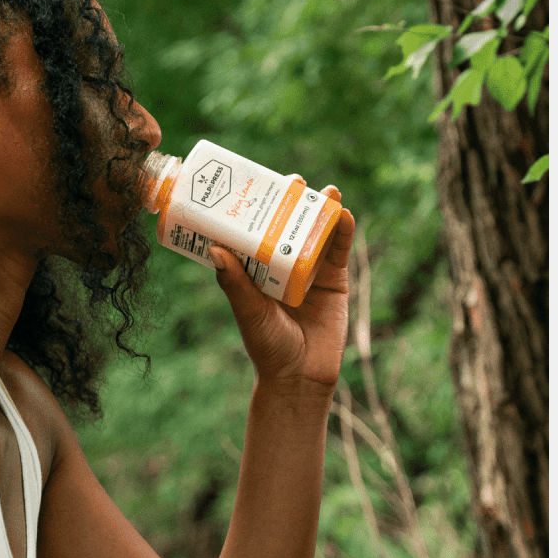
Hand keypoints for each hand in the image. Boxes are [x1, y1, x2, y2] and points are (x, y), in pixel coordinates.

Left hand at [210, 185, 353, 393]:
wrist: (301, 376)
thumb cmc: (267, 346)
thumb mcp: (249, 311)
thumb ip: (234, 283)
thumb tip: (214, 248)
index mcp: (255, 268)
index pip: (254, 231)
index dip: (255, 208)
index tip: (254, 185)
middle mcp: (281, 263)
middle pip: (287, 225)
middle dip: (290, 201)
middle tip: (292, 181)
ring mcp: (309, 269)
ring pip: (315, 232)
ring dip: (321, 209)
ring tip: (324, 190)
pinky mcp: (334, 279)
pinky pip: (338, 250)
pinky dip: (342, 231)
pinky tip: (343, 213)